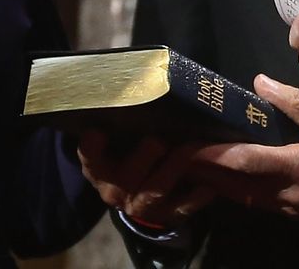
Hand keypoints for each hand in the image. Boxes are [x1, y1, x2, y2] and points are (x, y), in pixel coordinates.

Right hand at [76, 129, 215, 229]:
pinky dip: (196, 195)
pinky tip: (208, 182)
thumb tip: (136, 84)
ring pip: (155, 191)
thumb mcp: (115, 145)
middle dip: (143, 159)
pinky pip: (183, 206)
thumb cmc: (127, 158)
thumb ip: (120, 124)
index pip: (90, 158)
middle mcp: (115, 190)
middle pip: (126, 177)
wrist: (138, 201)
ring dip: (172, 170)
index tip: (96, 132)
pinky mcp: (168, 214)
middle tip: (157, 140)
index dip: (91, 148)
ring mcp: (142, 205)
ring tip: (189, 150)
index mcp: (99, 170)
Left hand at [188, 75, 298, 224]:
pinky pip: (260, 204)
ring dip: (218, 184)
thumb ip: (296, 103)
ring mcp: (294, 210)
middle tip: (176, 155)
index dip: (211, 156)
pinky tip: (227, 178)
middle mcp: (291, 195)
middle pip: (234, 186)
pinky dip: (239, 191)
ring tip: (193, 165)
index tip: (187, 146)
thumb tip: (262, 82)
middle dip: (203, 173)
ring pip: (244, 198)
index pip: (244, 163)